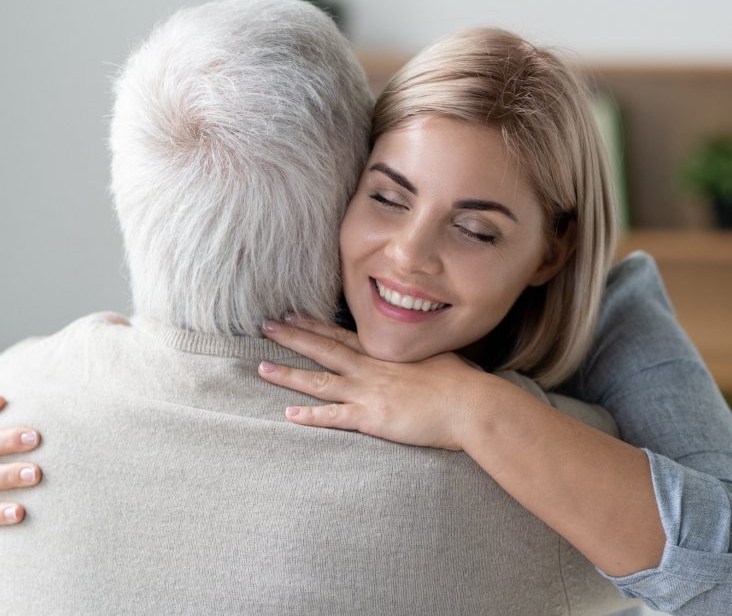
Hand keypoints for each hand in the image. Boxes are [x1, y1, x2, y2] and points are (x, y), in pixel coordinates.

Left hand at [258, 316, 488, 450]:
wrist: (470, 404)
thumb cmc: (460, 382)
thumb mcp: (434, 356)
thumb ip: (413, 353)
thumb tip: (410, 350)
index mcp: (385, 353)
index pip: (342, 335)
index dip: (315, 325)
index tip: (293, 313)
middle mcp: (371, 368)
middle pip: (323, 349)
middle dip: (292, 337)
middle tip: (266, 326)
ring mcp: (368, 392)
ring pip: (320, 381)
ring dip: (289, 374)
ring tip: (262, 368)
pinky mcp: (372, 418)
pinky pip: (334, 417)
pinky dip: (310, 416)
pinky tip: (288, 414)